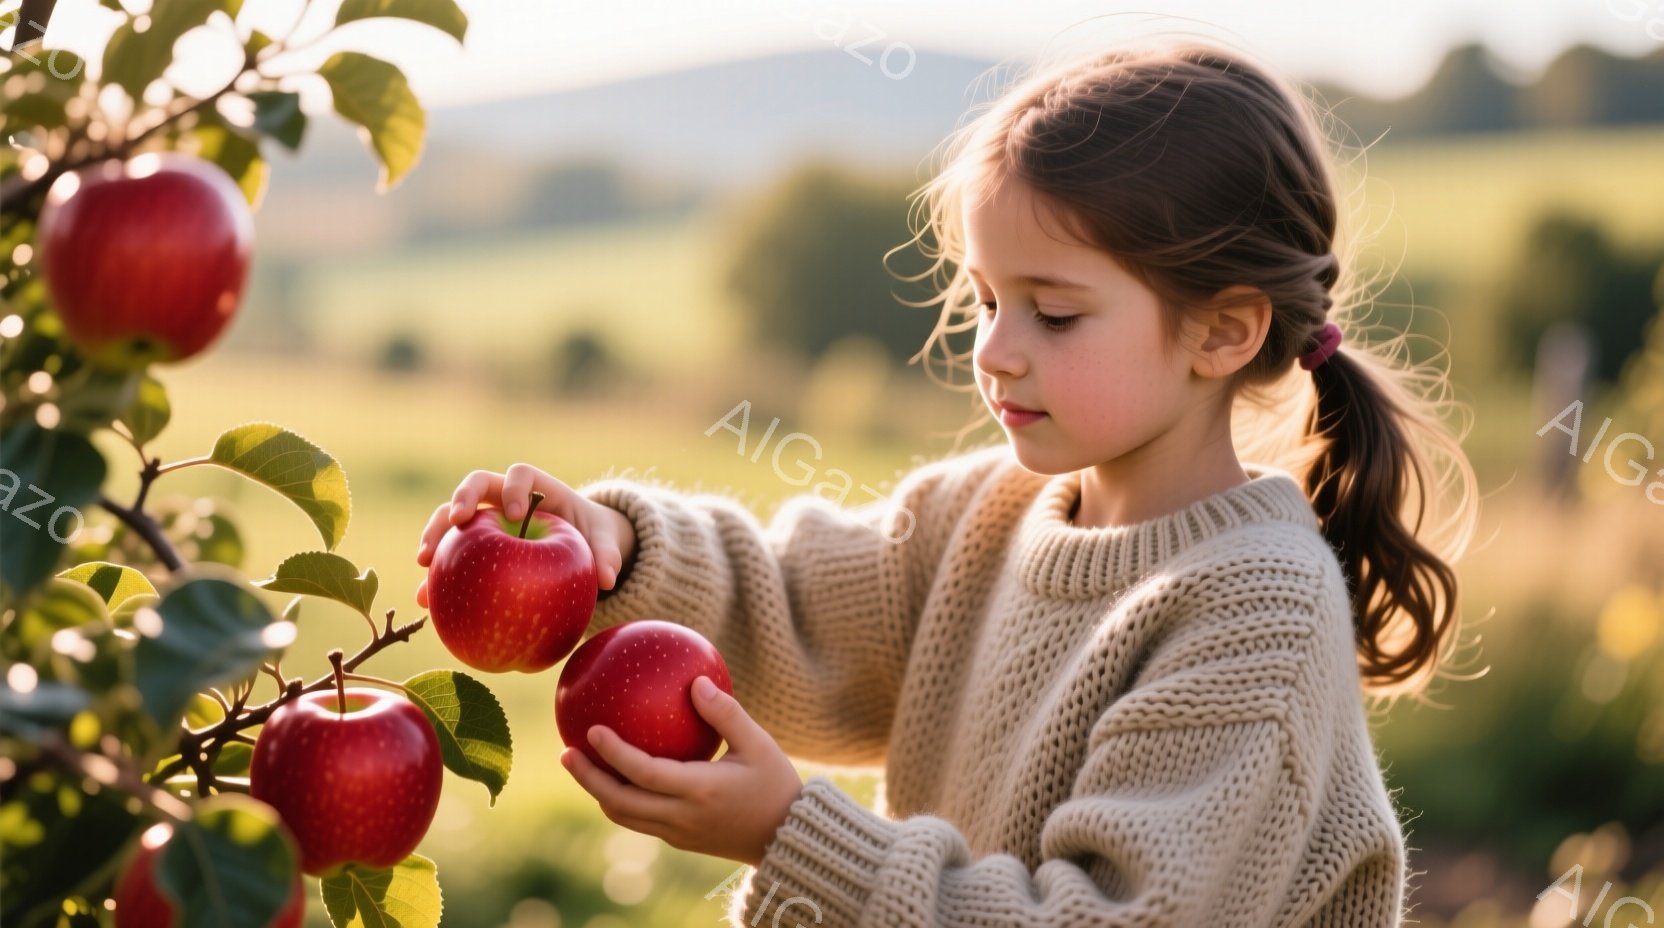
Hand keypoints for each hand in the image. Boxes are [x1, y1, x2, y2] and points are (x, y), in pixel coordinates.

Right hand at [413, 463, 635, 607]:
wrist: (579, 549)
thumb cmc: (591, 537)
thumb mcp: (602, 541)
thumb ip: (607, 554)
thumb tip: (608, 580)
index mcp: (536, 488)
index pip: (520, 474)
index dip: (513, 486)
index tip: (514, 511)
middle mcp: (503, 498)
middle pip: (474, 486)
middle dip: (461, 500)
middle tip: (456, 522)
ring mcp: (485, 523)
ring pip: (451, 519)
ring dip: (434, 535)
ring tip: (424, 563)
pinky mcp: (474, 550)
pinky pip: (451, 560)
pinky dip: (439, 577)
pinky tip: (426, 602)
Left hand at [561, 675, 802, 866]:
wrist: (787, 837)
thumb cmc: (776, 783)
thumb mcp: (759, 743)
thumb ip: (726, 713)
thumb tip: (695, 680)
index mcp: (700, 790)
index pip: (644, 773)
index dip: (613, 754)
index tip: (591, 730)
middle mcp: (682, 816)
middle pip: (620, 803)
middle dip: (588, 779)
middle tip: (566, 752)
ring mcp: (678, 833)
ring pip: (625, 817)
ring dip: (598, 793)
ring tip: (581, 765)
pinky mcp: (680, 840)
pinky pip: (640, 821)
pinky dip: (620, 801)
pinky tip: (617, 777)